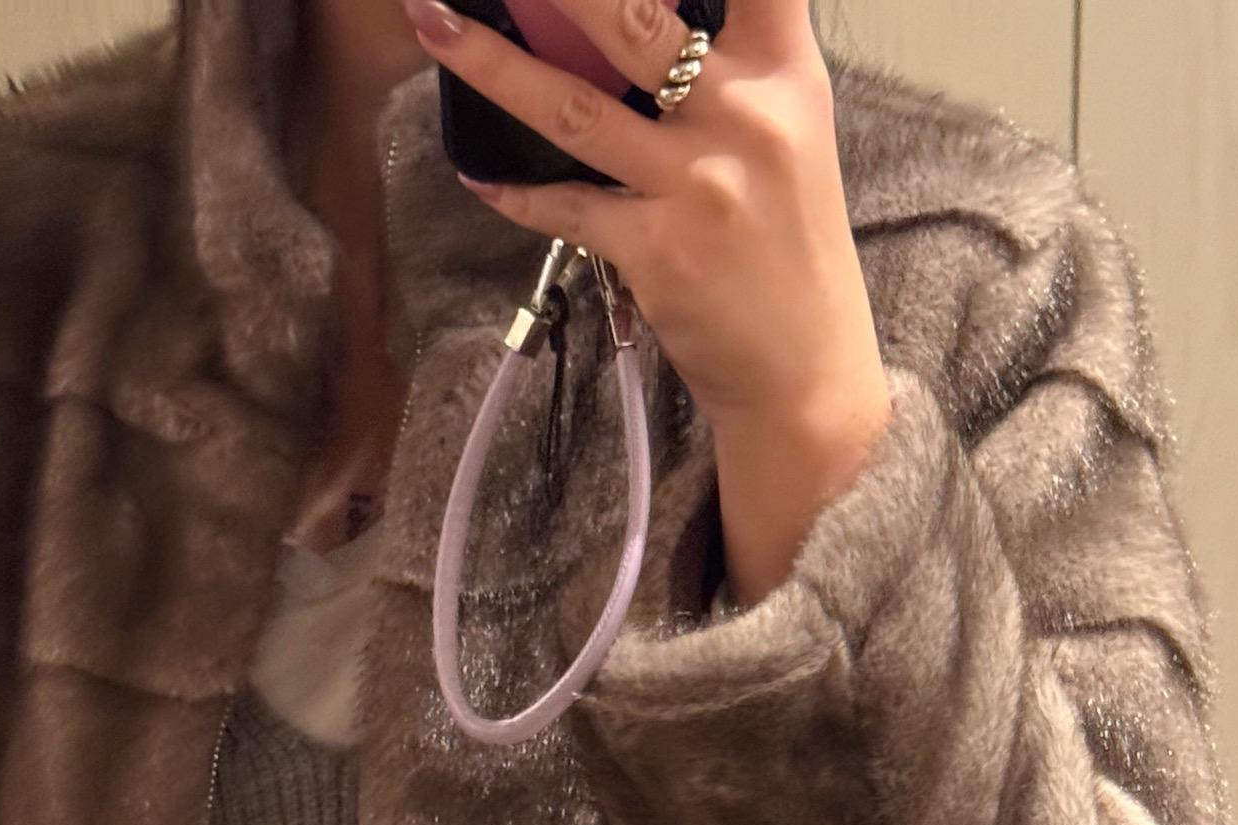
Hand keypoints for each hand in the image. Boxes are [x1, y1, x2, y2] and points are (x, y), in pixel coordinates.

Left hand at [402, 0, 893, 601]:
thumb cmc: (789, 250)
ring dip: (490, 64)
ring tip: (432, 21)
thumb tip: (634, 25)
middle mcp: (744, 117)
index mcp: (786, 75)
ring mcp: (696, 185)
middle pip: (634, 16)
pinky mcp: (655, 251)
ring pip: (573, 105)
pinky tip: (477, 171)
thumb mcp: (787, 136)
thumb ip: (731, 70)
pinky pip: (566, 206)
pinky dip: (516, 192)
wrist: (806, 377)